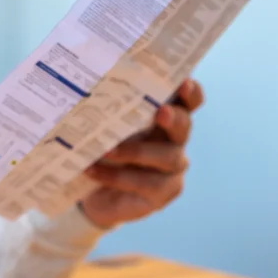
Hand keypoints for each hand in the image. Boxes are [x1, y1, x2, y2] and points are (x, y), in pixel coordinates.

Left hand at [79, 79, 204, 228]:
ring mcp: (172, 170)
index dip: (190, 93)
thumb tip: (86, 86)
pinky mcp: (162, 193)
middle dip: (174, 118)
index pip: (187, 103)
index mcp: (164, 120)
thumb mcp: (105, 130)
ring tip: (106, 151)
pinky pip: (144, 182)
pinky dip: (115, 176)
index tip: (183, 83)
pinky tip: (92, 170)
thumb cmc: (103, 152)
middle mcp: (174, 142)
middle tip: (161, 112)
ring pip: (167, 157)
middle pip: (184, 126)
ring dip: (135, 151)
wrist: (93, 195)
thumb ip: (107, 112)